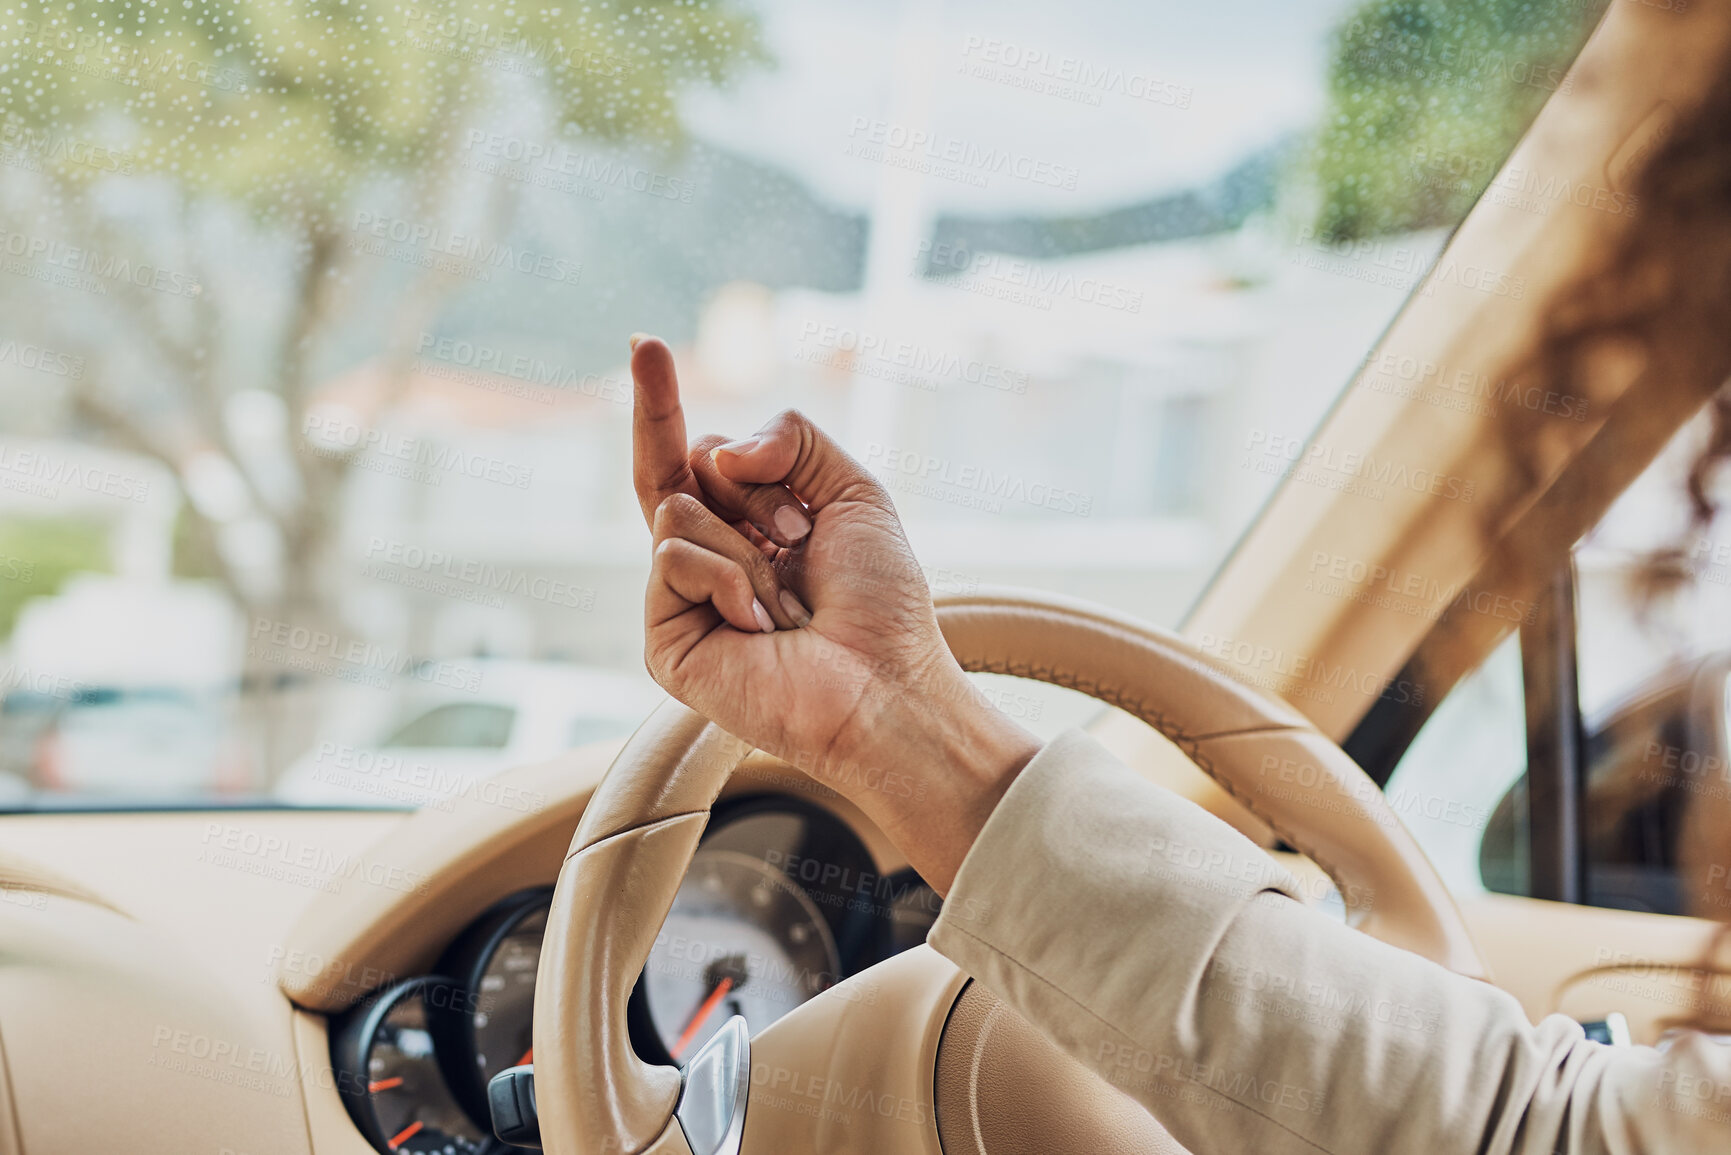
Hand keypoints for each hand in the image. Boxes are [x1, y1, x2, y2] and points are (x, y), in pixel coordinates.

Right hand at [629, 335, 1038, 891]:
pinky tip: (760, 624)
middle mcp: (708, 555)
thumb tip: (720, 452)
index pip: (692, 452)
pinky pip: (671, 557)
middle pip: (678, 465)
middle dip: (753, 485)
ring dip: (748, 543)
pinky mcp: (664, 638)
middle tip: (801, 534)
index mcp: (748, 525)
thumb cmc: (880, 604)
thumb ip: (794, 437)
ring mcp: (680, 597)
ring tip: (786, 598)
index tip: (646, 343)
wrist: (884, 684)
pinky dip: (726, 578)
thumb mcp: (854, 491)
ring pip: (676, 508)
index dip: (662, 400)